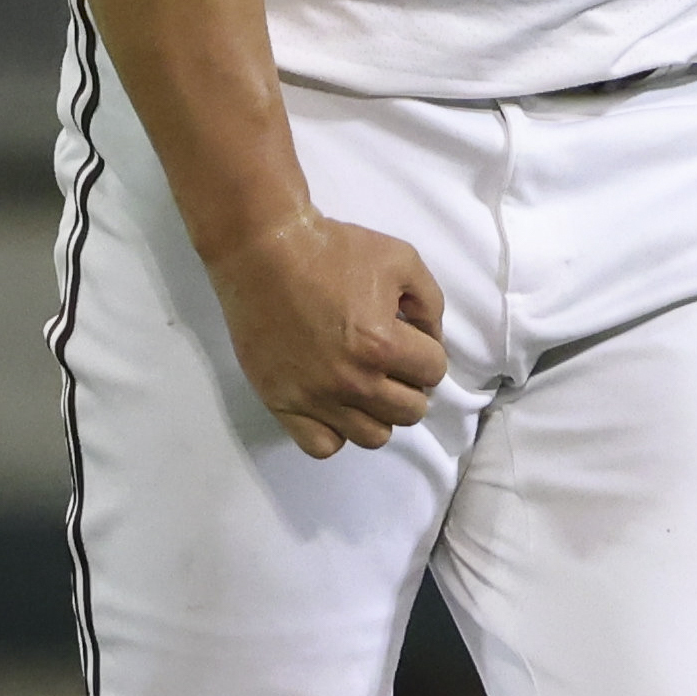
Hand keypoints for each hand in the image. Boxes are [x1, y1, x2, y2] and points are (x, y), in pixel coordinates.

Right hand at [211, 210, 446, 457]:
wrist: (262, 251)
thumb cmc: (332, 249)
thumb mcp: (401, 259)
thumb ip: (430, 303)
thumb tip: (432, 339)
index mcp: (384, 345)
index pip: (434, 371)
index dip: (427, 351)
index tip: (409, 338)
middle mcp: (353, 381)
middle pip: (410, 411)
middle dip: (409, 384)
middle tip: (390, 362)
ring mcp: (316, 397)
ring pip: (373, 436)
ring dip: (378, 412)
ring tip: (365, 385)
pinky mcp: (283, 403)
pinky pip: (322, 446)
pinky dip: (335, 431)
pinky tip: (333, 405)